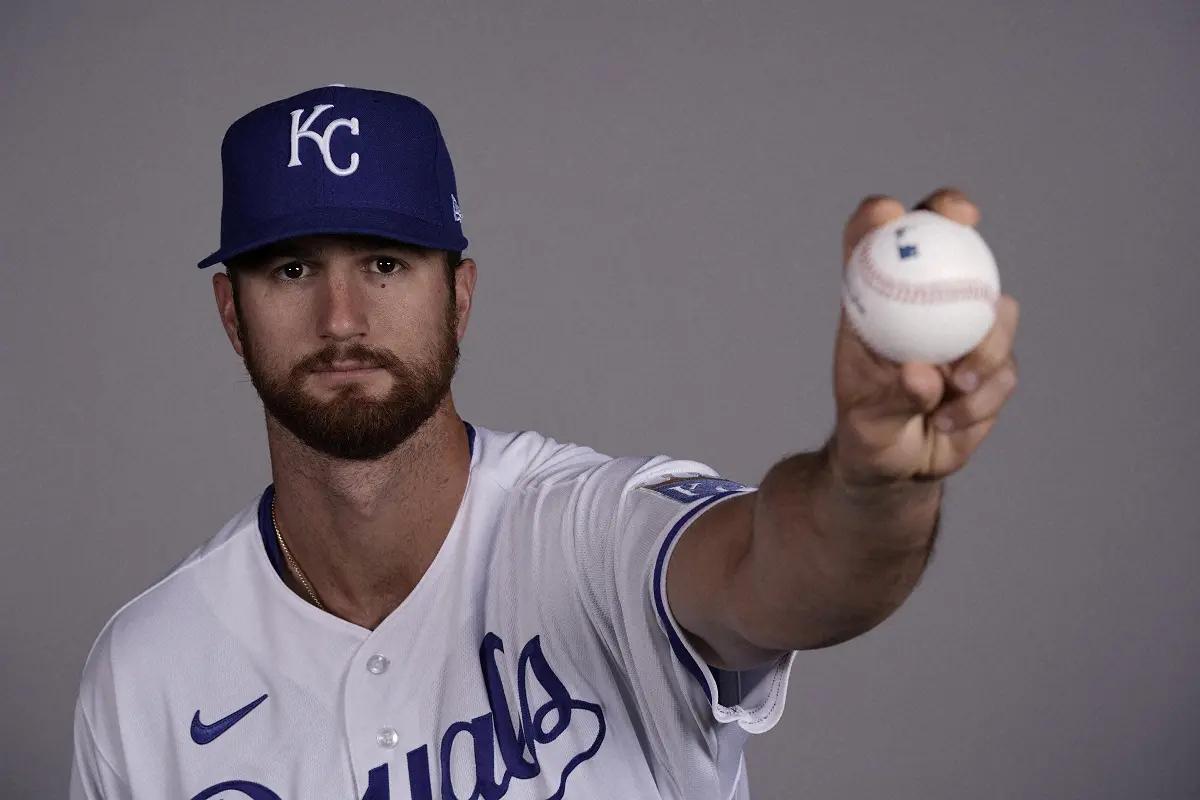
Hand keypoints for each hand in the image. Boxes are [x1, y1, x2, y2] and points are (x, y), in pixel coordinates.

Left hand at [829, 188, 1019, 485]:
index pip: (873, 245)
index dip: (881, 217)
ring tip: (957, 388)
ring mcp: (964, 332)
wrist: (897, 468)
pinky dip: (979, 399)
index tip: (889, 215)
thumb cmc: (868, 432)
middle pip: (946, 241)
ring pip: (995, 313)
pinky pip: (1003, 372)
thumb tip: (922, 374)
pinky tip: (948, 421)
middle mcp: (923, 306)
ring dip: (983, 349)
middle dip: (954, 214)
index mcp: (877, 306)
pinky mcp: (993, 368)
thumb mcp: (866, 422)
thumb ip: (891, 398)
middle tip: (964, 221)